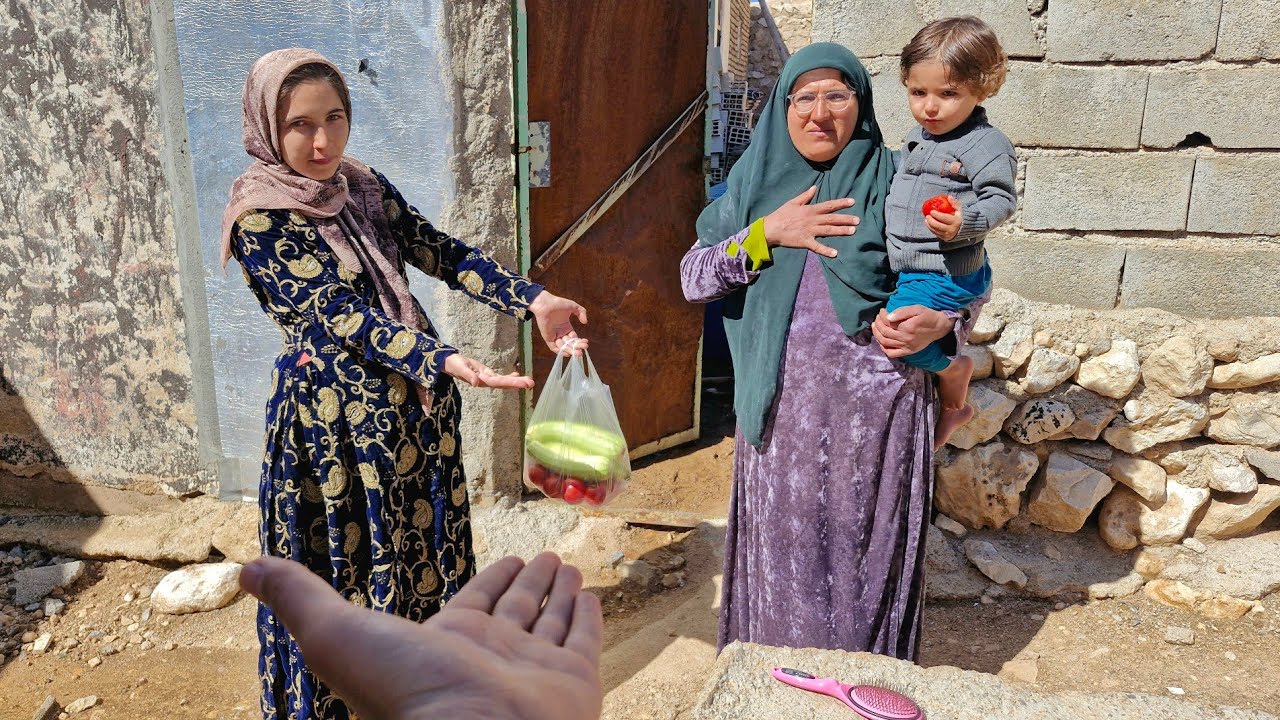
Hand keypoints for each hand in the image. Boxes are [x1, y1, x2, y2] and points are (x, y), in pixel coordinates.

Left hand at [240, 552, 604, 719]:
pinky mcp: (574, 681)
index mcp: (448, 646)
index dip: (491, 583)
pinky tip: (589, 595)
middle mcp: (495, 657)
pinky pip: (583, 641)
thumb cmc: (408, 693)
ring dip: (558, 595)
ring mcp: (536, 670)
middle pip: (517, 611)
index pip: (476, 606)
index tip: (509, 561)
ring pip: (551, 621)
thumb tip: (248, 569)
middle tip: (543, 558)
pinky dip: (587, 618)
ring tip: (566, 566)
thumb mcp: (339, 635)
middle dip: (529, 584)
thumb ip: (301, 599)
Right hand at [445, 353, 534, 389]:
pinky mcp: (486, 373)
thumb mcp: (460, 368)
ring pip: (504, 380)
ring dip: (516, 381)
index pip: (500, 382)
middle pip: (505, 383)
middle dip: (518, 383)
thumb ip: (468, 375)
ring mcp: (487, 378)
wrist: (448, 362)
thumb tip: (476, 383)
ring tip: (529, 381)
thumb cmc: (453, 364)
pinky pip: (500, 376)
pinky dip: (509, 375)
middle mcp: (486, 381)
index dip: (512, 382)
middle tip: (532, 383)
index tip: (524, 383)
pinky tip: (517, 373)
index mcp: (482, 380)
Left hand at [529, 291, 588, 355]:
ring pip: (563, 347)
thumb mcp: (573, 306)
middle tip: (583, 349)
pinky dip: (559, 351)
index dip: (580, 341)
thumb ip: (581, 312)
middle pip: (570, 344)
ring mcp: (554, 335)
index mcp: (566, 327)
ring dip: (570, 350)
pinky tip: (567, 353)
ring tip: (578, 352)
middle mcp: (560, 332)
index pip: (574, 338)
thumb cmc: (558, 303)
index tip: (586, 343)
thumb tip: (585, 322)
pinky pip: (553, 347)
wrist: (545, 303)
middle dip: (577, 347)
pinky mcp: (547, 337)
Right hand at [761, 186, 858, 257]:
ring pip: (828, 231)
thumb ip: (805, 196)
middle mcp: (812, 220)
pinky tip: (835, 253)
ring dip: (841, 231)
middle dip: (845, 219)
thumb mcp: (793, 202)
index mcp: (810, 210)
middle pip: (832, 219)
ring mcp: (809, 231)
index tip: (852, 202)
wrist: (770, 229)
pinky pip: (817, 247)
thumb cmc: (781, 215)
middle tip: (858, 220)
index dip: (841, 203)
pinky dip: (826, 250)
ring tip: (852, 231)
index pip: (829, 205)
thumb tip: (815, 187)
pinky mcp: (804, 242)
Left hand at [872, 305, 954, 357]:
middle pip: (884, 333)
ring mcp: (906, 347)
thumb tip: (888, 317)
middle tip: (877, 317)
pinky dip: (883, 348)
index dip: (881, 316)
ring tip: (875, 326)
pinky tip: (881, 340)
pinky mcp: (908, 352)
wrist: (940, 327)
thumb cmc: (928, 316)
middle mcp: (905, 339)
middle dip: (877, 324)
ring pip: (885, 343)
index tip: (882, 310)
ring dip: (877, 334)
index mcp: (907, 328)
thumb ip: (902, 312)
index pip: (887, 323)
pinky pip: (892, 353)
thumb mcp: (917, 309)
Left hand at [925, 196, 962, 240]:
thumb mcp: (960, 209)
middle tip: (927, 216)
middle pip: (938, 225)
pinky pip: (936, 234)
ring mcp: (948, 235)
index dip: (937, 215)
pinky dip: (931, 229)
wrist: (966, 229)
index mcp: (956, 221)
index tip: (931, 211)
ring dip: (929, 225)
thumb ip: (955, 203)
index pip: (944, 218)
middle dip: (931, 221)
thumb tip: (949, 197)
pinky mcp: (945, 238)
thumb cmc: (961, 217)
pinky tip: (929, 224)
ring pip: (936, 230)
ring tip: (926, 220)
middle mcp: (952, 229)